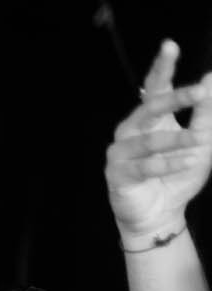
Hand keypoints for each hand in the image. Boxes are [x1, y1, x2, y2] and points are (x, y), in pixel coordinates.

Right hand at [106, 40, 211, 238]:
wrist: (159, 214)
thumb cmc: (177, 175)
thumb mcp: (199, 142)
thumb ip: (204, 113)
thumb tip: (210, 77)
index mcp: (149, 119)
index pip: (155, 88)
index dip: (162, 67)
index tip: (170, 46)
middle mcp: (130, 131)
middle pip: (150, 108)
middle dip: (175, 99)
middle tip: (200, 92)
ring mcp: (121, 153)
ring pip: (149, 140)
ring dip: (177, 140)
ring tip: (200, 140)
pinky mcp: (118, 175)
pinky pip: (145, 166)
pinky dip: (168, 164)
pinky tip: (187, 162)